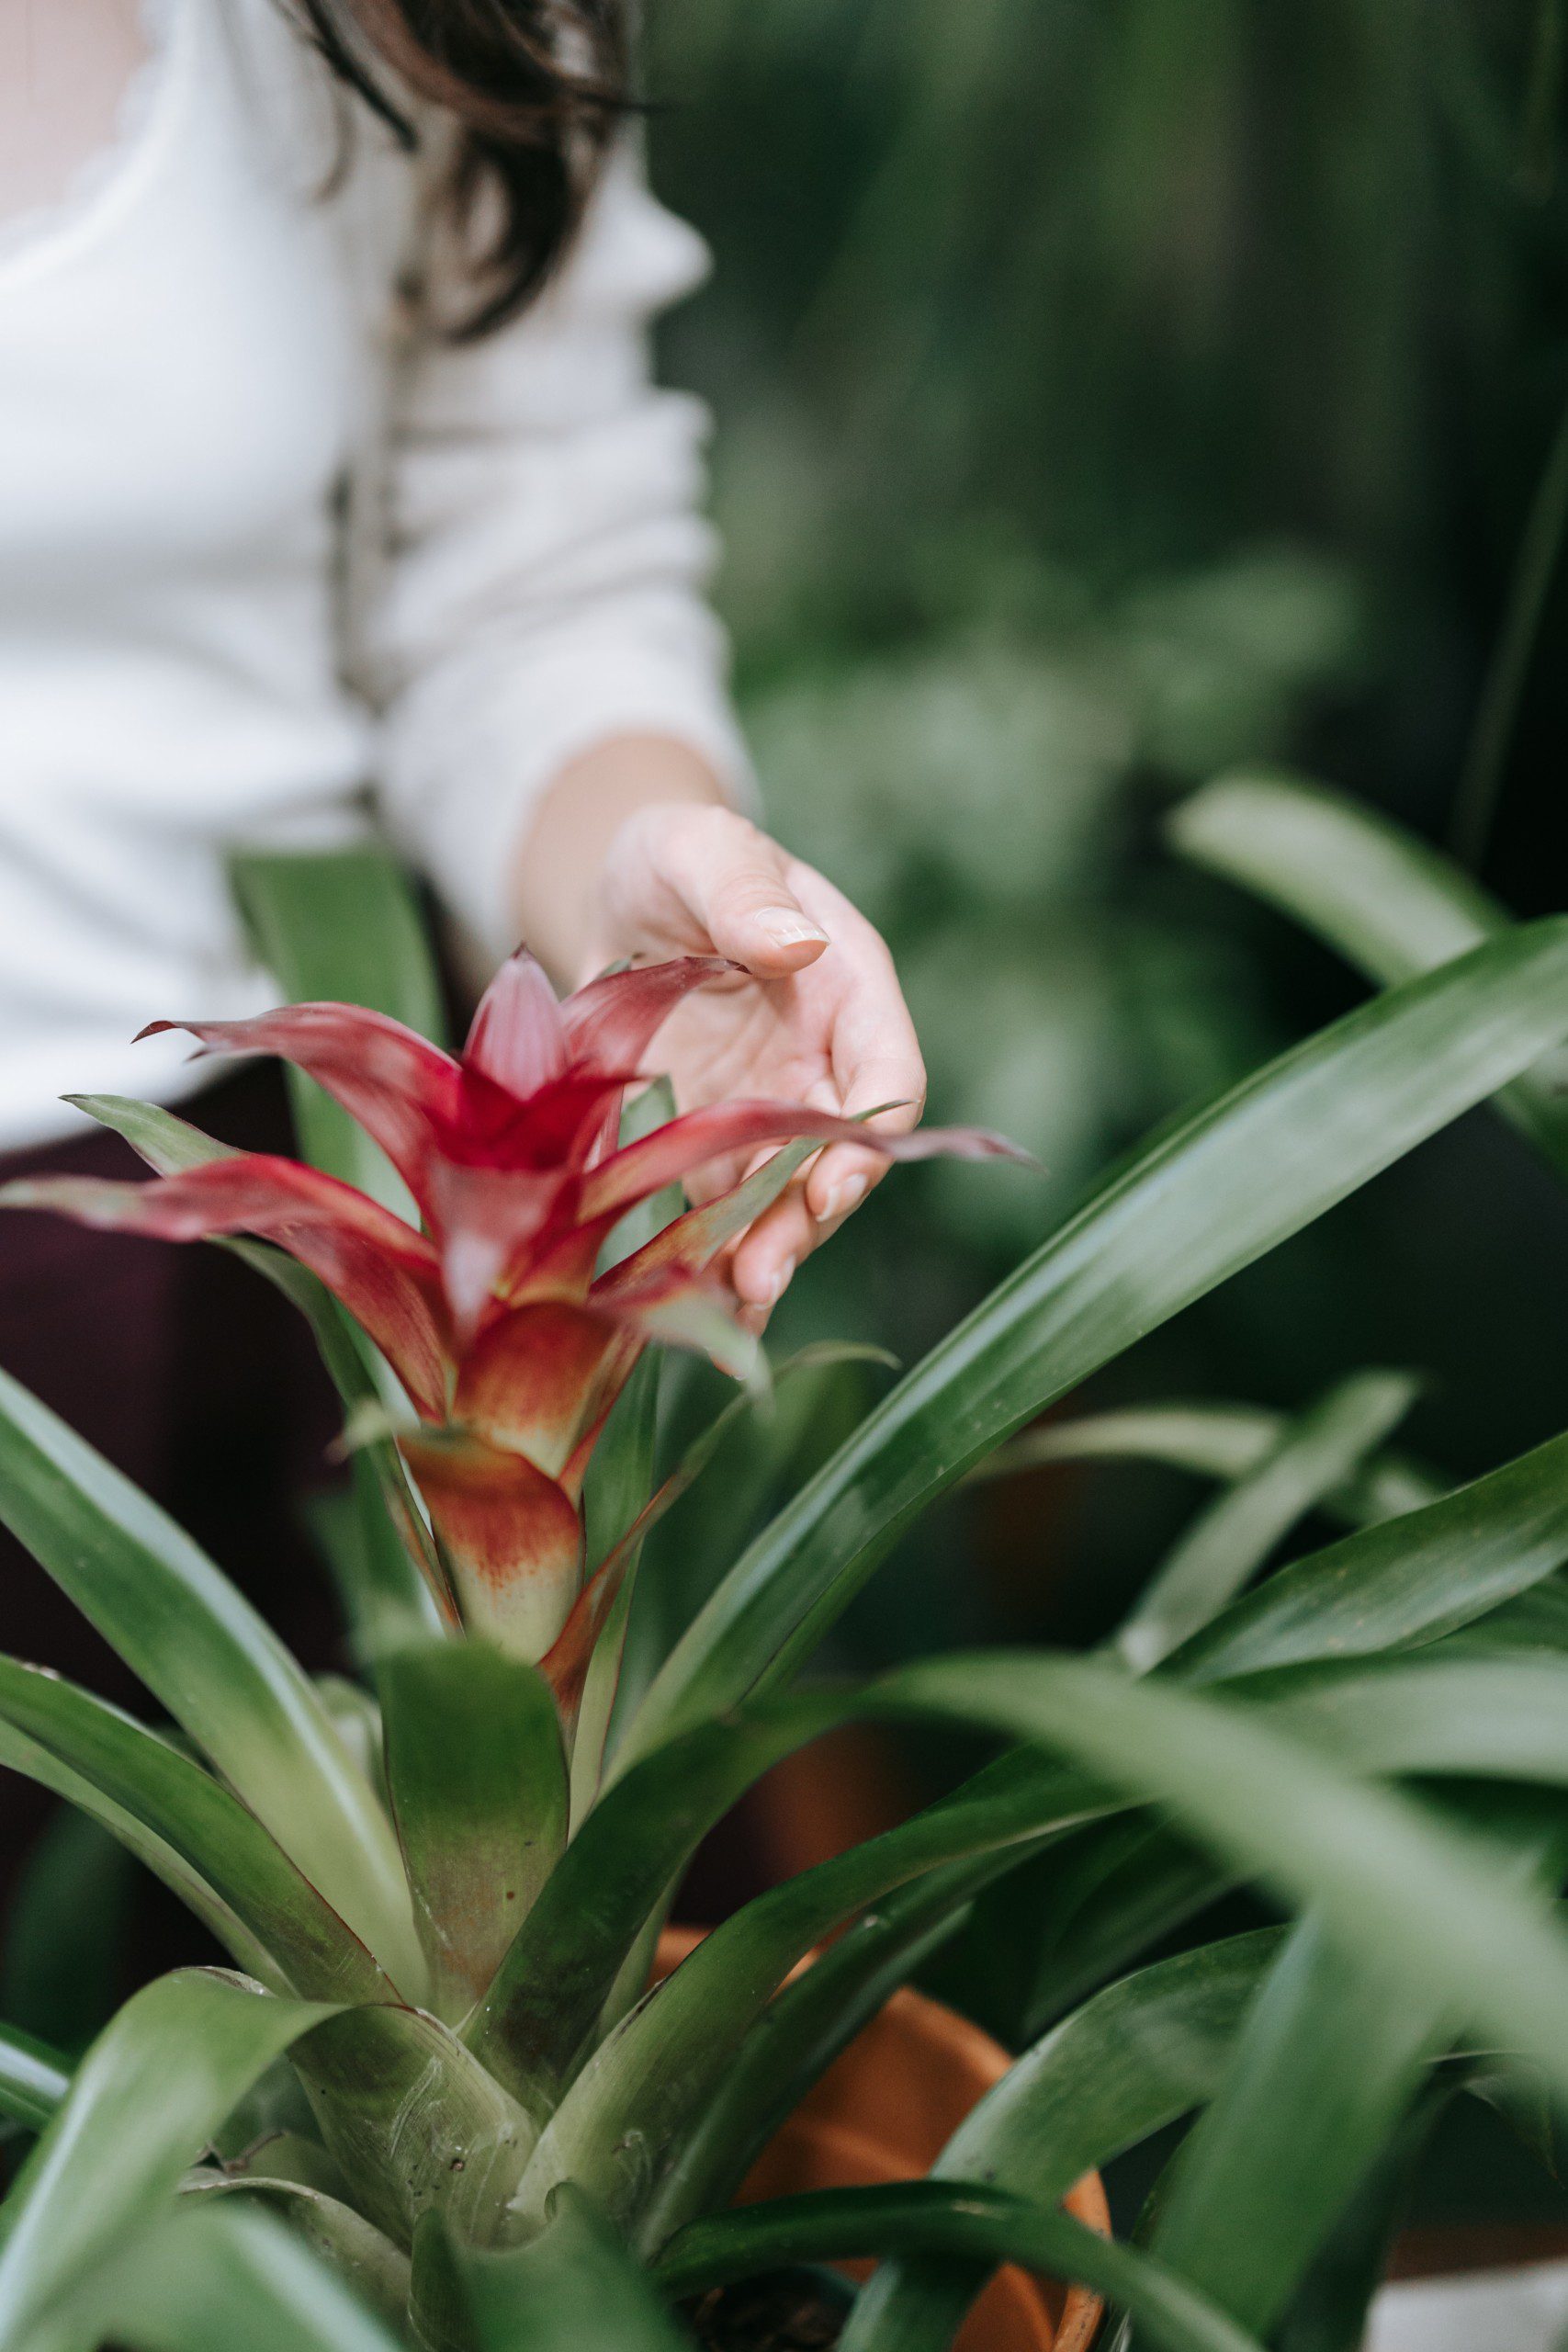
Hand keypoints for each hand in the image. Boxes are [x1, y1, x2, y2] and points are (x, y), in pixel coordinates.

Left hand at [587, 801, 925, 1315]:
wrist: (624, 896)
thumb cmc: (678, 857)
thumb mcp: (702, 849)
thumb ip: (745, 891)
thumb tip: (796, 946)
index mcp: (848, 992)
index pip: (888, 1075)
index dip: (869, 1140)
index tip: (832, 1187)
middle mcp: (819, 1065)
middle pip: (835, 1160)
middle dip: (804, 1223)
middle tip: (761, 1276)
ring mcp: (765, 1113)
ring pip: (779, 1200)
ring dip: (759, 1255)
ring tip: (726, 1308)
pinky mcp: (707, 1143)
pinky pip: (716, 1209)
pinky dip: (704, 1256)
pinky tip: (682, 1306)